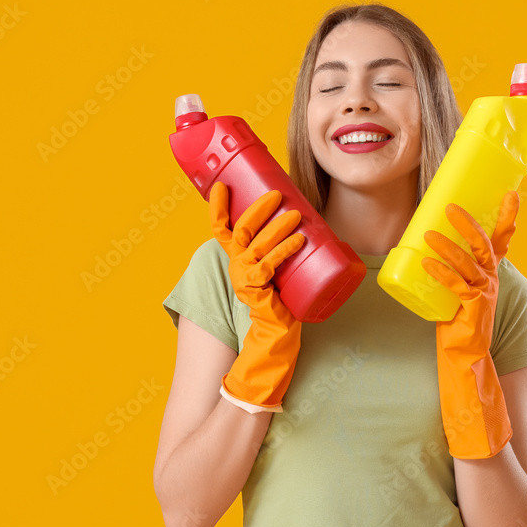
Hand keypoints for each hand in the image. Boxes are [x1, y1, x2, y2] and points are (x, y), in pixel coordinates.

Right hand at [209, 182, 305, 411]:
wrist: (273, 340)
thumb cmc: (280, 304)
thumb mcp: (277, 272)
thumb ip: (282, 254)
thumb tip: (308, 225)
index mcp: (238, 260)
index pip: (221, 230)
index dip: (218, 208)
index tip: (221, 186)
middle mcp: (236, 267)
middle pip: (241, 231)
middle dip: (257, 209)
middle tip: (276, 194)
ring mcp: (244, 279)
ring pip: (257, 245)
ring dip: (277, 227)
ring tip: (295, 214)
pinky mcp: (256, 291)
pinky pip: (270, 265)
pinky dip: (285, 250)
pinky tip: (299, 239)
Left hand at [421, 191, 519, 457]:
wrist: (468, 372)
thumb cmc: (456, 336)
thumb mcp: (454, 301)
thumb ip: (447, 282)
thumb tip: (417, 258)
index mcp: (489, 279)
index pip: (502, 243)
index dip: (508, 218)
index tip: (512, 192)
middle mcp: (492, 285)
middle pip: (487, 246)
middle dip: (471, 223)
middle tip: (451, 204)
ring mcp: (484, 299)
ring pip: (471, 264)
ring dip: (451, 245)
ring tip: (431, 230)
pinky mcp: (473, 314)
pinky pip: (457, 288)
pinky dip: (441, 273)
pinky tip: (426, 262)